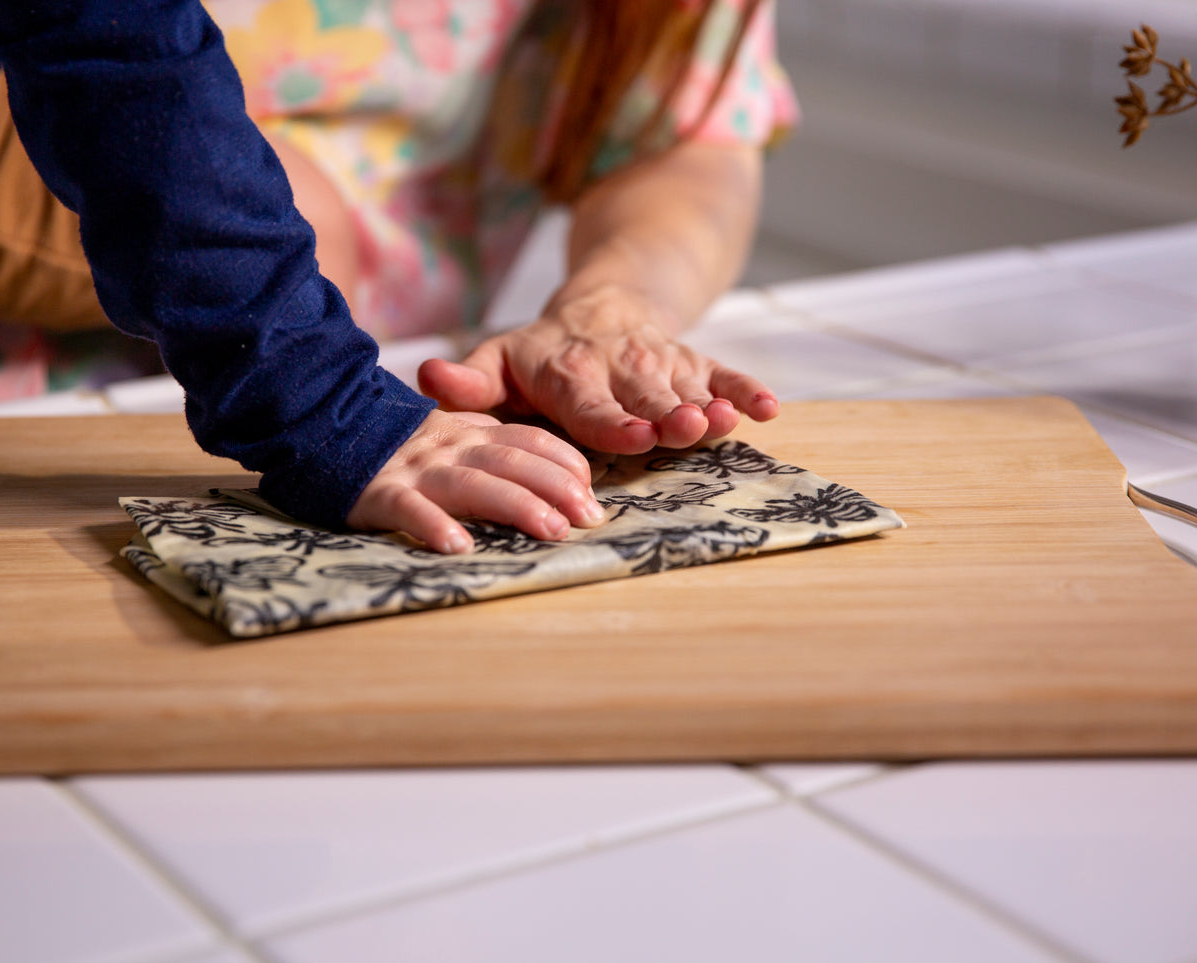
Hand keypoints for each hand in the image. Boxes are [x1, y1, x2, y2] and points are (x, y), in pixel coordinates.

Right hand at [346, 409, 605, 553]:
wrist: (323, 427)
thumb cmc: (398, 445)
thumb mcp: (449, 435)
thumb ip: (492, 446)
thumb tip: (551, 473)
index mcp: (469, 433)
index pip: (528, 439)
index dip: (564, 462)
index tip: (591, 490)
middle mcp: (449, 447)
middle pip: (512, 462)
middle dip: (556, 487)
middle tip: (589, 518)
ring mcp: (416, 470)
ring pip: (474, 483)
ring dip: (517, 505)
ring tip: (551, 531)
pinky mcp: (380, 493)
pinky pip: (410, 509)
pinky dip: (434, 526)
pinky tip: (459, 547)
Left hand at [417, 283, 777, 452]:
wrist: (598, 308)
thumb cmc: (538, 356)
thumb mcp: (497, 362)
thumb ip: (468, 381)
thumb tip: (427, 377)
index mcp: (569, 371)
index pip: (590, 403)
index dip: (612, 421)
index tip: (632, 437)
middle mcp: (619, 366)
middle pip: (646, 397)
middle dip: (667, 415)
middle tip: (686, 429)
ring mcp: (660, 364)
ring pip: (687, 387)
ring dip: (710, 404)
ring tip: (727, 420)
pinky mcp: (692, 362)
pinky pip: (723, 373)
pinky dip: (746, 390)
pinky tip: (770, 409)